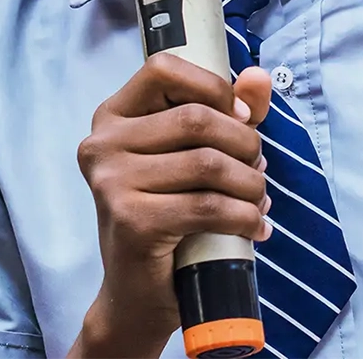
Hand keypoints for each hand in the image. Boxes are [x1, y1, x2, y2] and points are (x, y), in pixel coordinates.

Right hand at [76, 54, 271, 355]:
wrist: (138, 295)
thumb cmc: (171, 212)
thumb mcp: (199, 152)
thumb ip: (230, 110)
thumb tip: (259, 77)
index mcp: (114, 115)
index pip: (164, 68)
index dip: (213, 87)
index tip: (240, 117)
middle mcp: (103, 143)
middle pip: (196, 118)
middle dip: (244, 143)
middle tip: (258, 168)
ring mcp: (111, 182)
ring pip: (208, 163)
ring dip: (250, 183)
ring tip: (258, 198)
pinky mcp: (131, 221)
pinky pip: (208, 206)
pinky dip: (244, 216)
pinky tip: (254, 226)